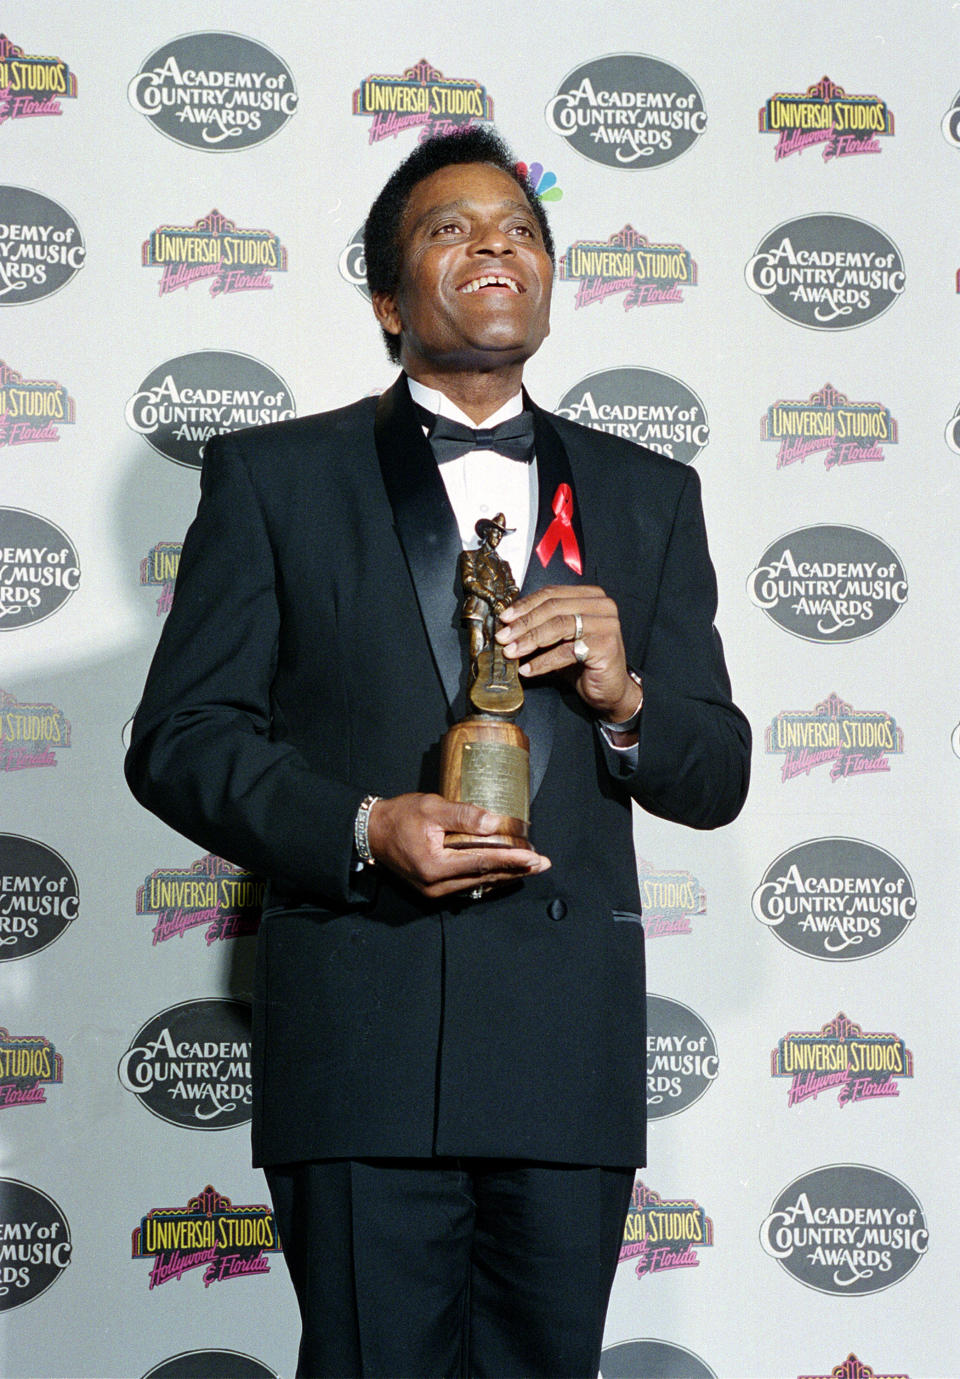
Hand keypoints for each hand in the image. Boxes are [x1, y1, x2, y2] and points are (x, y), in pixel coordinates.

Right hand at [366, 793, 550, 898]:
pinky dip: (488, 877)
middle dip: (516, 870)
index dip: (510, 858)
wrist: (372, 832)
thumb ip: (463, 815)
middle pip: (484, 877)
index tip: (533, 856)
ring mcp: (434, 890)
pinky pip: (468, 885)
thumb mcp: (431, 807)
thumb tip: (493, 823)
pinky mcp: (435, 888)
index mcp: (434, 866)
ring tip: (530, 868)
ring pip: (479, 883)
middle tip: (542, 864)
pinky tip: (504, 872)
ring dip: (505, 875)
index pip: (481, 861)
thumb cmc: (399, 817)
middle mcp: (436, 885)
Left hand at [497, 586, 641, 722]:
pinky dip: (543, 661)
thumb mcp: (560, 637)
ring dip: (530, 640)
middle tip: (503, 637)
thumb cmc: (583, 662)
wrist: (610, 690)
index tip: (504, 618)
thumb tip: (508, 623)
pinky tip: (528, 669)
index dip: (525, 605)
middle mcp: (602, 605)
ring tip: (511, 652)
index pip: (552, 593)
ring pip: (559, 626)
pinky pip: (566, 651)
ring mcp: (606, 624)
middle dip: (524, 623)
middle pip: (554, 608)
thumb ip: (542, 624)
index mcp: (591, 596)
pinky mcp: (606, 645)